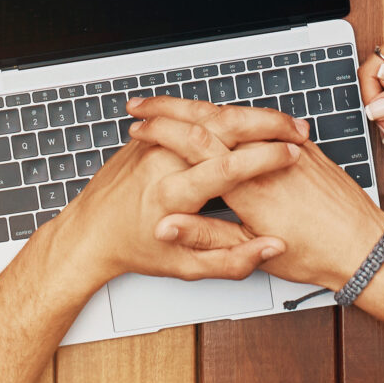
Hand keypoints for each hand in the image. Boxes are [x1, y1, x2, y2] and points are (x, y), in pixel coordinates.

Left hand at [49, 125, 298, 294]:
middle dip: (264, 123)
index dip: (265, 158)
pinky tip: (247, 121)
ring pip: (205, 114)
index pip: (226, 166)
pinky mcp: (149, 137)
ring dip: (246, 114)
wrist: (88, 232)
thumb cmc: (134, 251)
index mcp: (172, 195)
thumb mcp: (185, 268)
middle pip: (218, 126)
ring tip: (280, 122)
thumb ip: (231, 261)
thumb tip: (271, 246)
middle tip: (295, 129)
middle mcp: (161, 162)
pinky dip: (221, 115)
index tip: (294, 154)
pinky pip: (189, 118)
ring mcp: (153, 144)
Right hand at [126, 97, 383, 295]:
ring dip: (198, 110)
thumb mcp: (250, 251)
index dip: (161, 128)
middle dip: (171, 108)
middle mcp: (264, 157)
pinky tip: (219, 120)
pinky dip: (234, 117)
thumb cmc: (313, 253)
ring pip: (234, 115)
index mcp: (246, 184)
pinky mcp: (303, 146)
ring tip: (169, 111)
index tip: (139, 124)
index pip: (194, 139)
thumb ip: (203, 234)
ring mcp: (285, 145)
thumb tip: (166, 225)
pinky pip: (262, 122)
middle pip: (208, 116)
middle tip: (145, 106)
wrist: (365, 247)